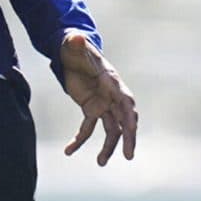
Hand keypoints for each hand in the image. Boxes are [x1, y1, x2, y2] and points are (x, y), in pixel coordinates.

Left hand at [60, 31, 138, 164]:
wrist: (70, 52)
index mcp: (112, 82)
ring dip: (108, 147)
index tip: (131, 132)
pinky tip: (68, 151)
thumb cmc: (75, 47)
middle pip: (124, 121)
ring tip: (101, 163)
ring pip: (111, 130)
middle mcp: (112, 96)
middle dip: (128, 138)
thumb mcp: (74, 45)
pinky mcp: (91, 109)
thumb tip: (76, 38)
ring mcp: (103, 104)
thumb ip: (76, 44)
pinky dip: (79, 140)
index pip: (126, 103)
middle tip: (129, 156)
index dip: (130, 118)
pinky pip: (88, 129)